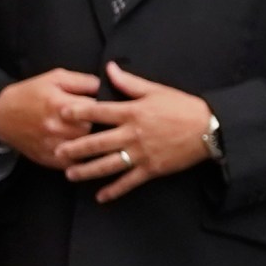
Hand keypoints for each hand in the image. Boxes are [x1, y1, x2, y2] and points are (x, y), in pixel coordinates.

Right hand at [0, 70, 102, 167]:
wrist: (2, 115)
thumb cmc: (31, 93)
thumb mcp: (55, 78)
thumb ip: (82, 81)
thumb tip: (106, 86)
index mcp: (61, 105)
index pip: (97, 108)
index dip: (107, 108)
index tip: (113, 109)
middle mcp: (58, 128)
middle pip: (95, 131)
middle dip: (104, 128)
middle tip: (110, 126)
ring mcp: (53, 146)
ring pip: (87, 150)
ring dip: (96, 145)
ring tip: (105, 141)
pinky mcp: (49, 160)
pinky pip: (75, 165)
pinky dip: (84, 161)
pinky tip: (91, 156)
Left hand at [49, 62, 213, 201]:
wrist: (208, 129)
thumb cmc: (182, 107)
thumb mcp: (155, 90)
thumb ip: (129, 82)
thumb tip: (109, 68)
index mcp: (133, 112)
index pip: (100, 111)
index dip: (79, 112)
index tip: (61, 114)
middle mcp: (133, 134)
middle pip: (98, 142)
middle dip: (75, 148)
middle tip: (57, 152)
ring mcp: (141, 154)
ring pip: (109, 164)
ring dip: (88, 170)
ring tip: (70, 175)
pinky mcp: (151, 169)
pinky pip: (129, 182)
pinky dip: (114, 190)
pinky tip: (101, 197)